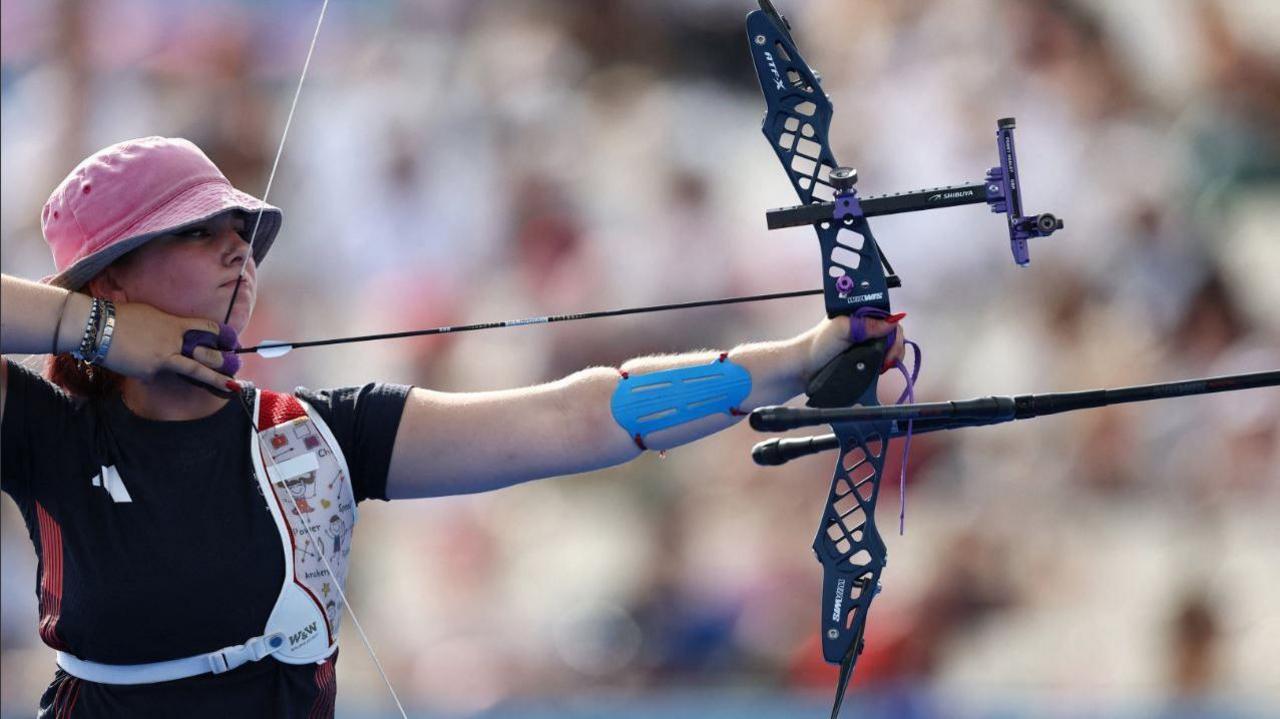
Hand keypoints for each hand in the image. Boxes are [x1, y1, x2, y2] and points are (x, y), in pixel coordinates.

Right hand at [99, 301, 237, 390]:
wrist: (94, 327)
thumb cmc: (119, 317)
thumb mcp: (150, 314)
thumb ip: (167, 326)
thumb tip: (175, 335)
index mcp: (174, 324)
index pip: (205, 327)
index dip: (220, 333)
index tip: (230, 340)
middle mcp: (173, 342)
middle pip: (206, 354)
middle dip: (222, 363)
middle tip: (236, 369)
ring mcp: (162, 359)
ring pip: (191, 370)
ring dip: (213, 379)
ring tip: (231, 387)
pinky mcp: (148, 372)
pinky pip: (155, 374)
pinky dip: (150, 371)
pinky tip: (133, 361)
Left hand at [805, 312, 907, 380]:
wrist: (805, 369)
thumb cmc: (817, 345)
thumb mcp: (840, 329)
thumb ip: (865, 324)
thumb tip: (891, 321)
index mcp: (859, 313)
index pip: (886, 315)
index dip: (893, 328)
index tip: (892, 343)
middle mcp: (865, 326)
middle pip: (892, 331)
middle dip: (895, 345)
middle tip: (889, 360)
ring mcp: (866, 342)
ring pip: (890, 345)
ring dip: (892, 355)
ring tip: (885, 366)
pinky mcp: (866, 357)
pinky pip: (884, 358)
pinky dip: (887, 363)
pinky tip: (882, 369)